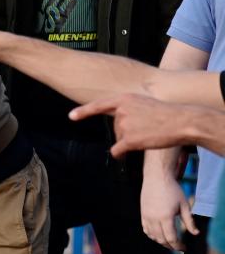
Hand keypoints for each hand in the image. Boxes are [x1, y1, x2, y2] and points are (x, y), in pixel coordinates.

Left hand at [69, 94, 194, 158]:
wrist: (182, 121)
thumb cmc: (166, 113)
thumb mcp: (143, 103)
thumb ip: (128, 109)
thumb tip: (118, 122)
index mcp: (123, 99)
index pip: (98, 105)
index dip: (83, 112)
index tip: (71, 116)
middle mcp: (120, 111)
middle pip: (115, 127)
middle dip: (127, 131)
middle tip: (147, 128)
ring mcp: (124, 125)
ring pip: (119, 139)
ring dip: (130, 141)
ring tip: (149, 134)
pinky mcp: (129, 140)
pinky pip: (117, 150)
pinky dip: (120, 154)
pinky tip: (124, 155)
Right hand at [139, 169, 197, 249]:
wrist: (157, 178)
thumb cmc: (172, 190)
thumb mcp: (184, 205)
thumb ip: (189, 221)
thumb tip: (195, 233)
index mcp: (165, 217)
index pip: (171, 238)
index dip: (178, 246)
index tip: (184, 248)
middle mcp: (154, 218)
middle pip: (161, 239)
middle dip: (170, 246)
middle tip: (178, 247)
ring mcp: (146, 216)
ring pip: (152, 236)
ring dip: (161, 241)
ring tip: (169, 241)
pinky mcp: (142, 213)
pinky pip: (145, 229)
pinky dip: (152, 234)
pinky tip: (158, 234)